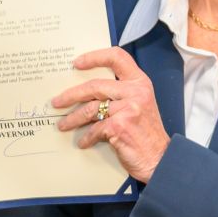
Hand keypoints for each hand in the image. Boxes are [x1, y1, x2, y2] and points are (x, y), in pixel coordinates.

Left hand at [52, 46, 169, 181]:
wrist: (159, 159)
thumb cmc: (147, 134)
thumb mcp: (139, 105)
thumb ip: (120, 94)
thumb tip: (87, 92)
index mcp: (140, 82)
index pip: (117, 57)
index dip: (94, 57)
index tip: (77, 63)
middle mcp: (136, 92)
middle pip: (95, 85)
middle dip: (71, 94)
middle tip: (57, 101)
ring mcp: (128, 108)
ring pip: (90, 108)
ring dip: (73, 118)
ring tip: (63, 124)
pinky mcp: (119, 126)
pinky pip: (94, 129)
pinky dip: (86, 137)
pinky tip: (83, 141)